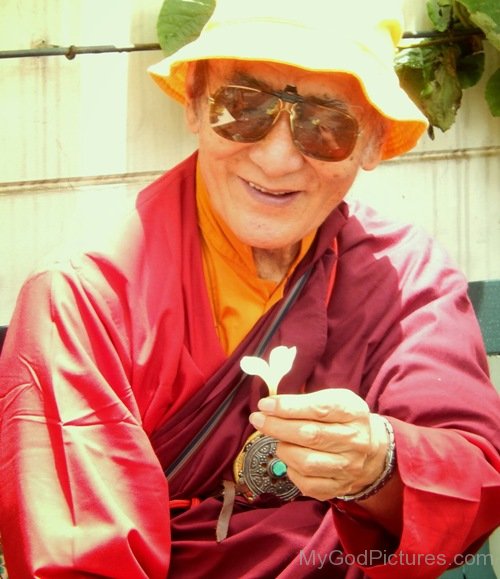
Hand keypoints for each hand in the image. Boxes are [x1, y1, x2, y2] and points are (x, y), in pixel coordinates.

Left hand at [249, 388, 388, 500]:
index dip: (288, 407)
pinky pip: (307, 484)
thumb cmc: (344, 420)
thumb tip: (270, 405)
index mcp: (353, 412)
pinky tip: (290, 459)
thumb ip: (306, 399)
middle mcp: (354, 440)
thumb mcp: (334, 399)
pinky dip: (291, 471)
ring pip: (306, 462)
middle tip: (258, 419)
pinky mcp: (339, 487)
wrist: (373, 452)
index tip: (265, 405)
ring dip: (284, 449)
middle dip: (277, 427)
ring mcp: (348, 467)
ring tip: (279, 441)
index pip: (318, 409)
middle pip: (309, 435)